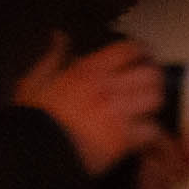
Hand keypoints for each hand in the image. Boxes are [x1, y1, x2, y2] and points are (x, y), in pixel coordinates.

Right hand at [10, 33, 162, 173]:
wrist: (35, 151)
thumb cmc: (33, 117)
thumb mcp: (35, 80)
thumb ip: (53, 56)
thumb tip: (60, 36)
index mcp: (87, 71)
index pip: (128, 50)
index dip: (141, 52)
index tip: (143, 58)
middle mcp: (107, 88)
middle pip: (151, 74)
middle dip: (152, 80)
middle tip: (147, 87)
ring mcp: (118, 113)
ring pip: (155, 99)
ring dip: (152, 105)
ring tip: (145, 110)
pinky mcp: (124, 138)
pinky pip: (152, 130)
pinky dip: (151, 134)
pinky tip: (142, 136)